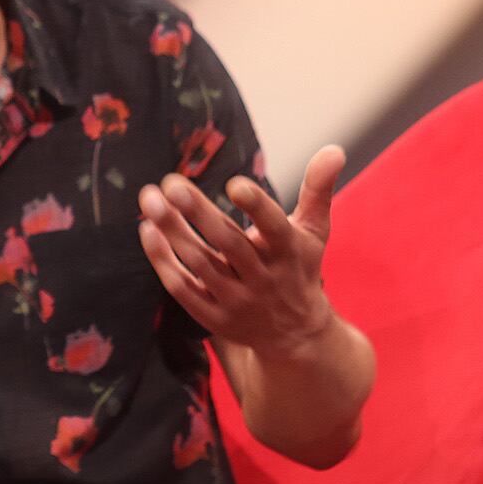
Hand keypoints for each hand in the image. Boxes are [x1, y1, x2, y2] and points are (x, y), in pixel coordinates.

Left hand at [137, 145, 344, 356]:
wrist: (294, 334)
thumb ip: (318, 189)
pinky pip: (182, 288)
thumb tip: (334, 149)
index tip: (233, 183)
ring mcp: (237, 300)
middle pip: (228, 243)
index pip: (274, 227)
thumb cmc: (299, 268)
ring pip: (200, 263)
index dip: (256, 206)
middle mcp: (263, 278)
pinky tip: (148, 229)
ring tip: (151, 199)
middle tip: (172, 183)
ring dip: (173, 231)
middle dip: (199, 212)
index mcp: (289, 251)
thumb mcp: (314, 231)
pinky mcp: (213, 316)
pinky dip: (163, 260)